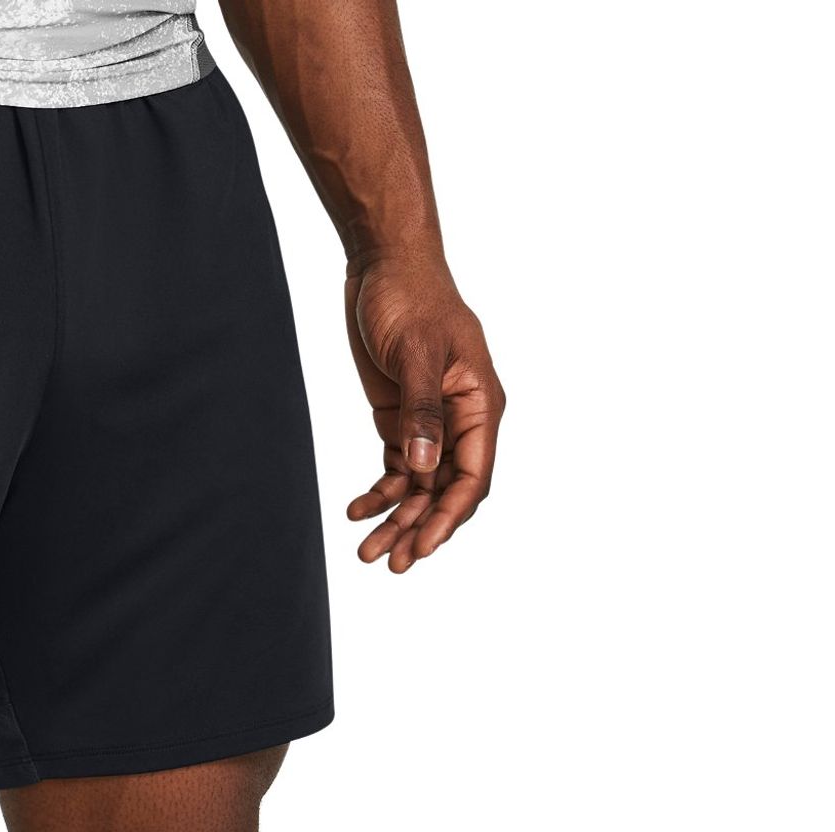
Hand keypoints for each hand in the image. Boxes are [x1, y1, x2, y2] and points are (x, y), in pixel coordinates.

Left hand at [344, 252, 503, 572]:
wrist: (385, 265)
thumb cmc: (410, 299)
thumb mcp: (417, 353)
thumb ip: (421, 411)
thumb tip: (424, 468)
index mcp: (480, 405)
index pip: (472, 476)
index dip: (447, 517)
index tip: (420, 548)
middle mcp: (461, 421)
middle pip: (444, 492)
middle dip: (417, 529)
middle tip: (389, 564)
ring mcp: (431, 424)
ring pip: (419, 487)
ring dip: (395, 520)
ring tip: (365, 553)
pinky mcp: (402, 420)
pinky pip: (397, 470)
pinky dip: (378, 493)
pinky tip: (355, 512)